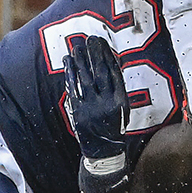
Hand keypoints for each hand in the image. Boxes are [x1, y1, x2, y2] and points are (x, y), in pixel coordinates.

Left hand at [63, 34, 129, 192]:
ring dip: (80, 61)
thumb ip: (117, 89)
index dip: (107, 56)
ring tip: (76, 46)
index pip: (114, 73)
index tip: (102, 42)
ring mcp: (92, 108)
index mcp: (121, 101)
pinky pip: (74, 90)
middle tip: (90, 39)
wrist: (104, 153)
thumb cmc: (115, 128)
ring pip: (85, 79)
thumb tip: (110, 64)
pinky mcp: (79, 112)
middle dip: (94, 55)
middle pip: (100, 73)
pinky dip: (70, 75)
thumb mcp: (123, 109)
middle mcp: (107, 103)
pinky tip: (68, 63)